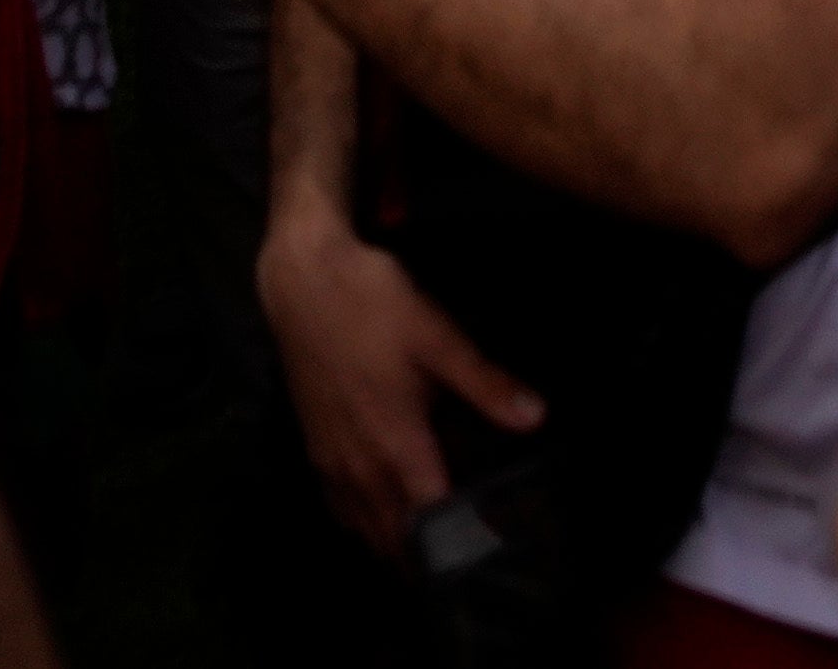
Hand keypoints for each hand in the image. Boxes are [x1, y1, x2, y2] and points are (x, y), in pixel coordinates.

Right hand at [256, 205, 541, 546]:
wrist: (302, 280)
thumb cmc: (371, 304)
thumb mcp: (436, 336)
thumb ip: (485, 383)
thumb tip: (535, 418)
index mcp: (396, 444)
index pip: (432, 521)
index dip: (463, 542)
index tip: (489, 550)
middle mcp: (361, 465)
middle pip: (396, 538)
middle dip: (429, 557)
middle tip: (465, 556)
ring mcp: (332, 460)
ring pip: (365, 529)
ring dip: (395, 545)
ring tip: (429, 549)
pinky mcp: (314, 448)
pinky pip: (339, 508)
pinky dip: (362, 524)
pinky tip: (379, 516)